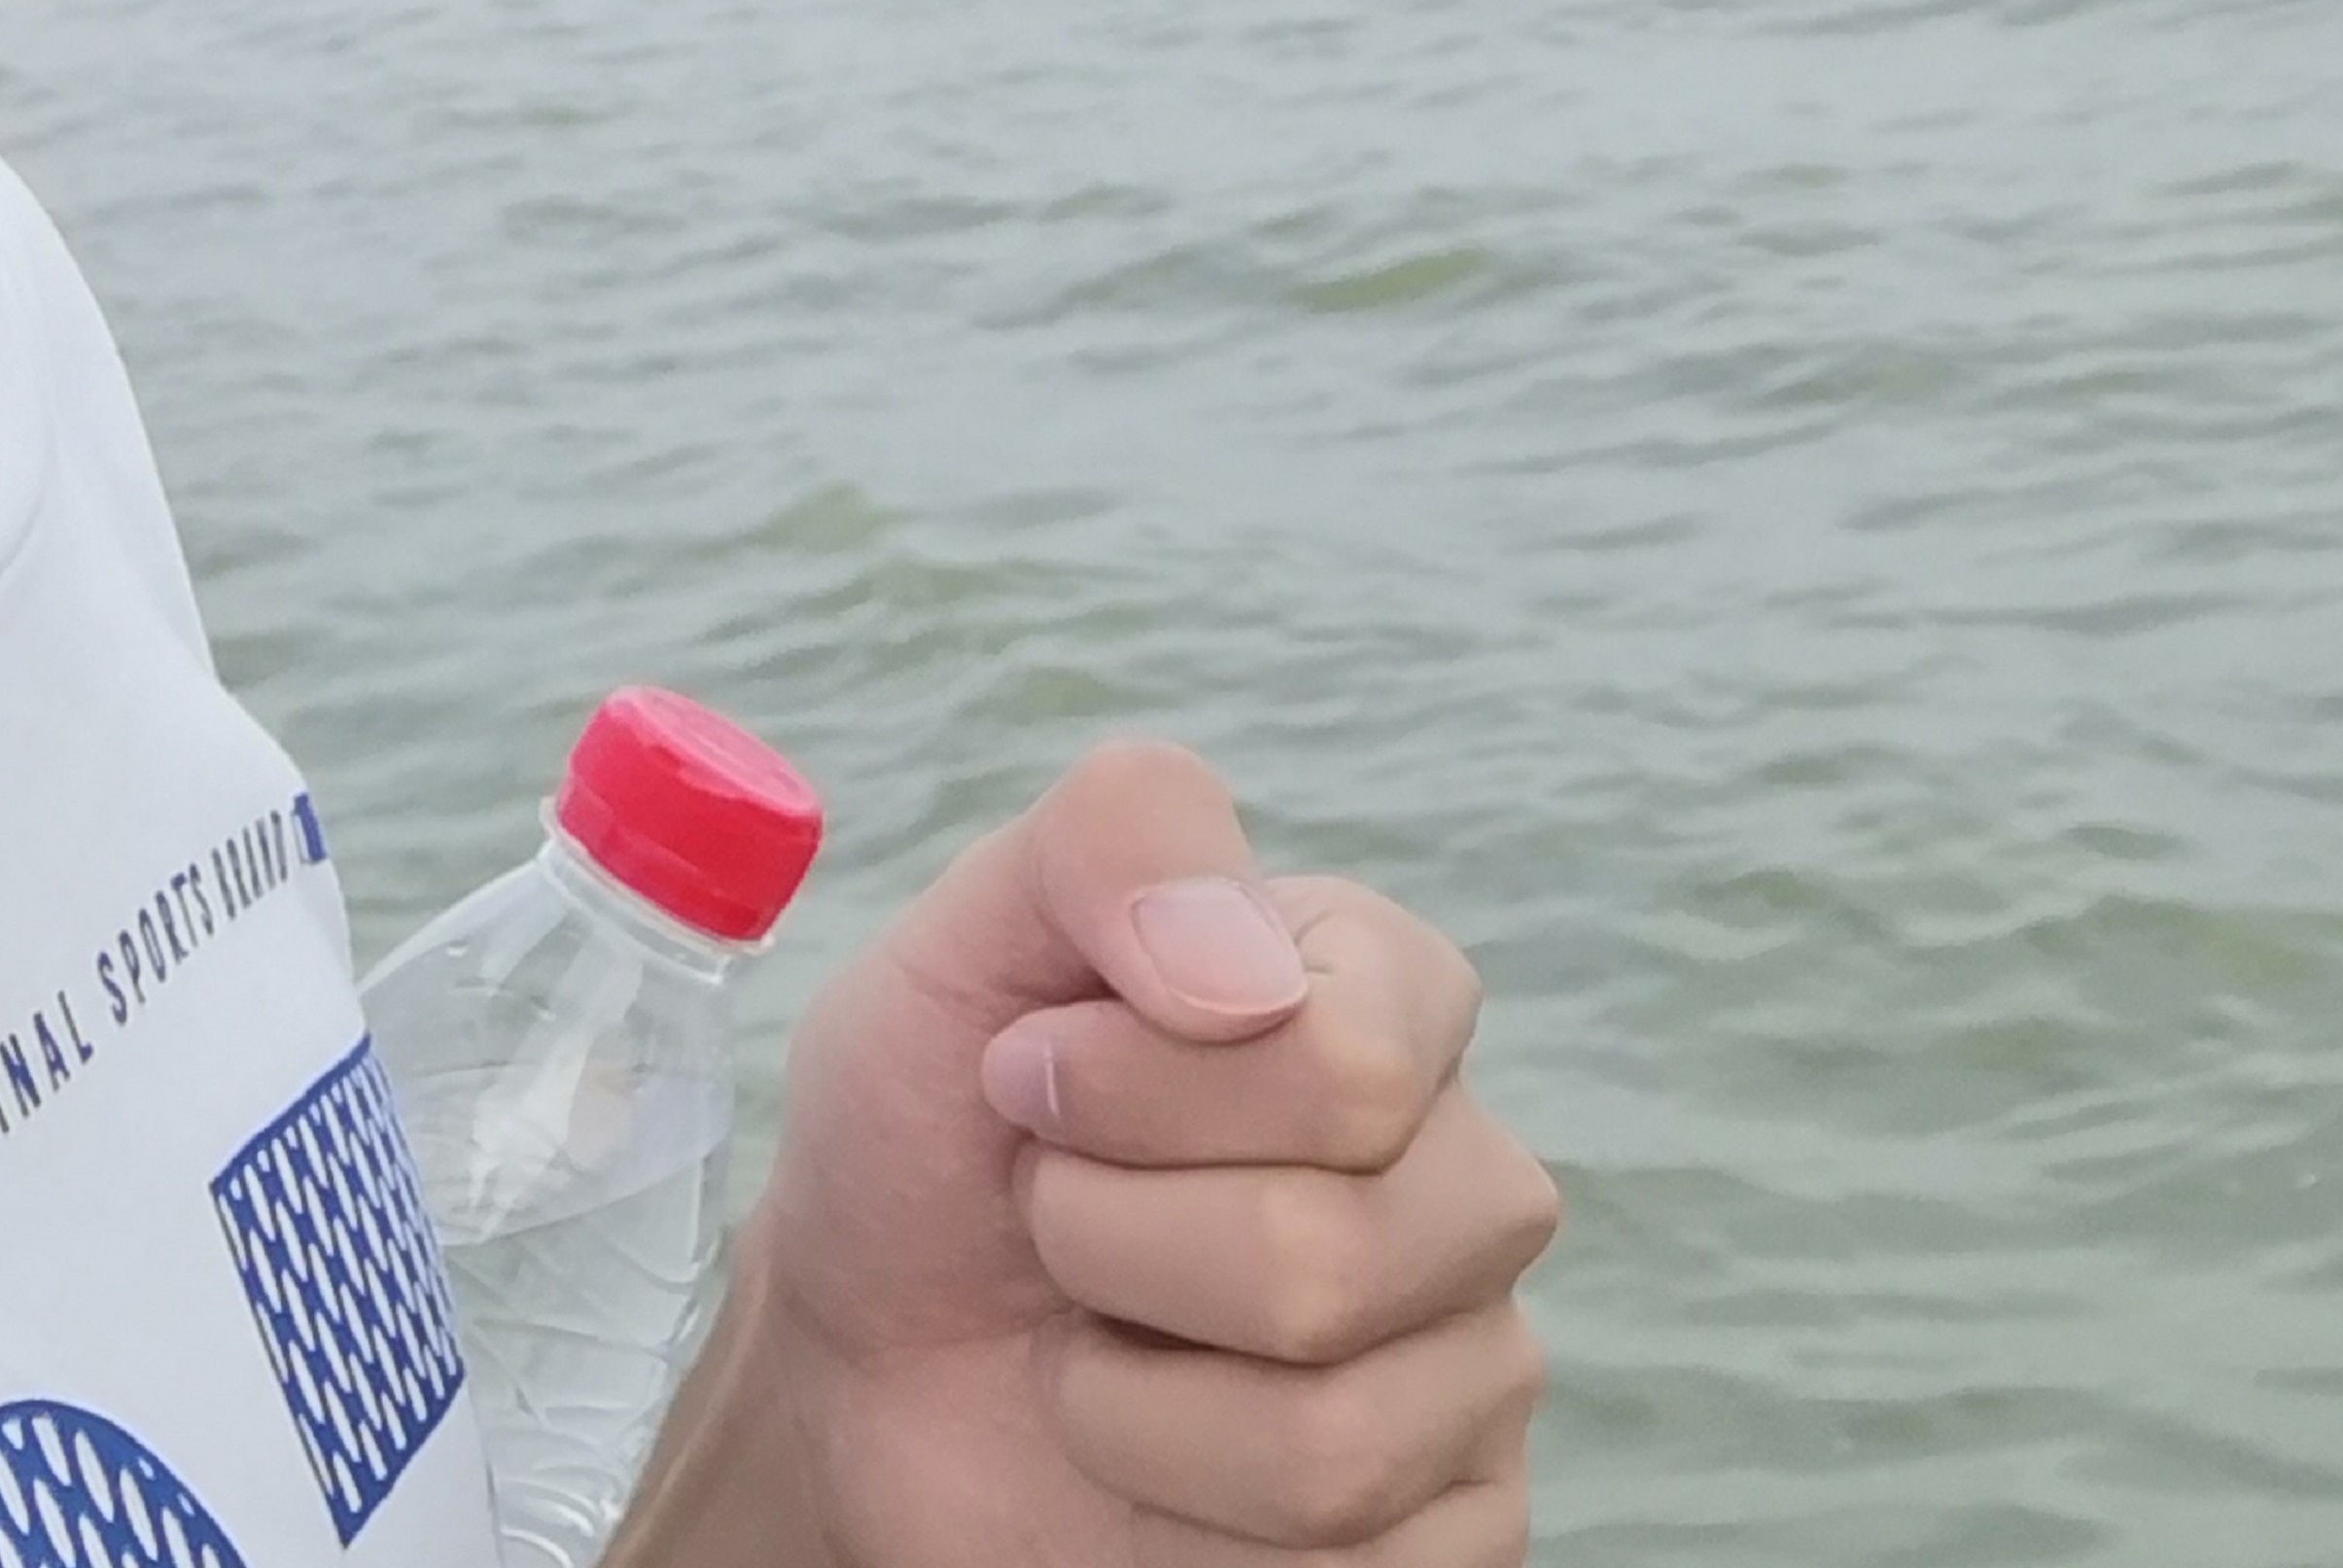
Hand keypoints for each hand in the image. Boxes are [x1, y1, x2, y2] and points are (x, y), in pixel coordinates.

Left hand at [611, 739, 1554, 1565]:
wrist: (868, 1347)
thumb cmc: (933, 1126)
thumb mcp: (963, 935)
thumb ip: (1115, 845)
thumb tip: (1247, 975)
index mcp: (1385, 995)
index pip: (1356, 1059)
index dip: (1139, 1085)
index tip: (1027, 1071)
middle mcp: (1464, 1172)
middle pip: (1327, 1259)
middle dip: (1108, 1242)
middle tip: (1049, 1210)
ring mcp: (1474, 1363)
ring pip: (1325, 1440)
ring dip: (1124, 1397)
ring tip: (1089, 1332)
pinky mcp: (1451, 1535)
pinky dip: (1173, 1514)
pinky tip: (1146, 1453)